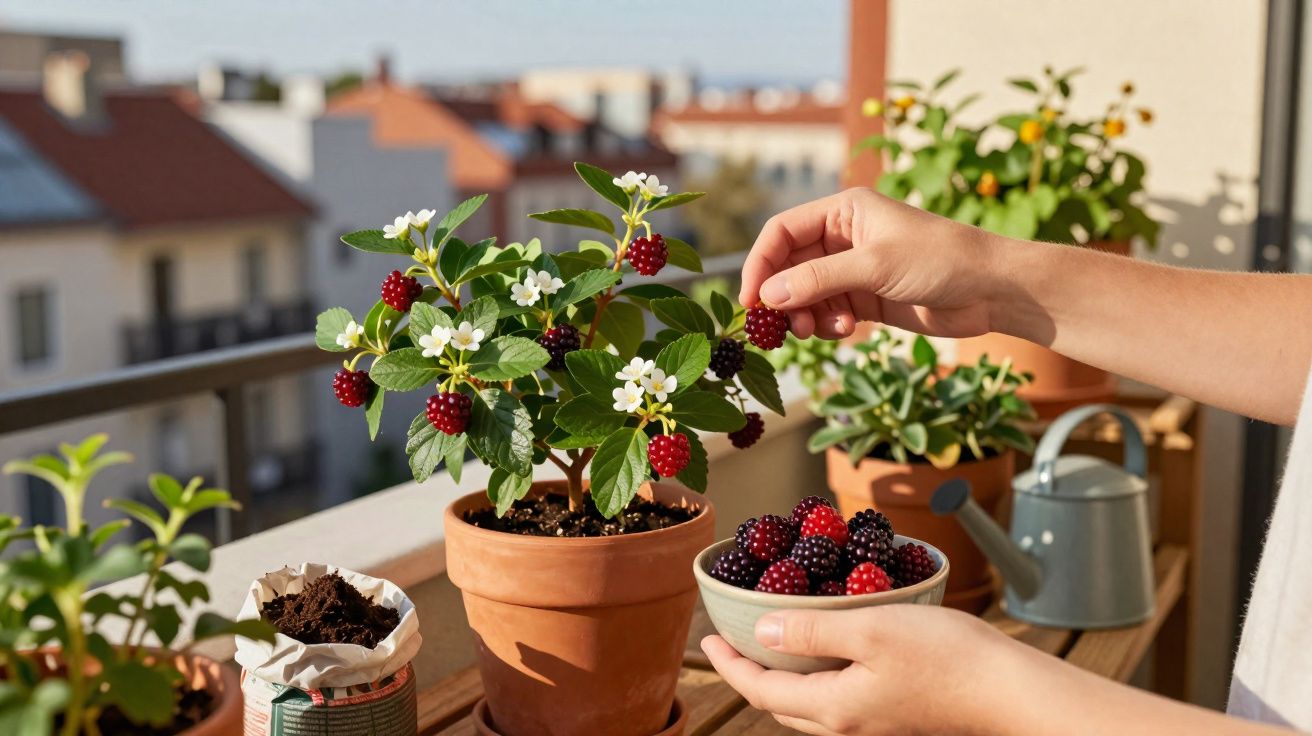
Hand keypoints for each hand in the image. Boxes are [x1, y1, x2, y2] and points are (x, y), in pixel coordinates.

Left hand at [701, 605, 1025, 735]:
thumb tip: (762, 630)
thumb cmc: (946, 656)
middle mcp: (849, 724)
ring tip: (771, 643)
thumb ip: (811, 630)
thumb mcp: (869, 628)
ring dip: (782, 678)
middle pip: (780, 704)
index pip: (760, 691)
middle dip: (750, 675)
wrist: (1009, 689)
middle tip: (732, 641)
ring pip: (809, 705)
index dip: (729, 666)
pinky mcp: (894, 714)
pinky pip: (837, 700)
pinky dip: (816, 677)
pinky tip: (826, 650)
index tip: (708, 640)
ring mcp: (873, 723)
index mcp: (834, 707)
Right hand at [739, 188, 1003, 340]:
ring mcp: (853, 270)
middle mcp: (843, 237)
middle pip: (789, 266)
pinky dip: (826, 325)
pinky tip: (845, 331)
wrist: (992, 290)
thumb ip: (819, 279)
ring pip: (805, 294)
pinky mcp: (865, 299)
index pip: (782, 232)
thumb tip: (769, 296)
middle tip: (780, 328)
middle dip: (782, 297)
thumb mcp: (875, 265)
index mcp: (843, 211)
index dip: (761, 263)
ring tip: (816, 332)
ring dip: (804, 316)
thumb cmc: (940, 260)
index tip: (751, 300)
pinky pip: (827, 312)